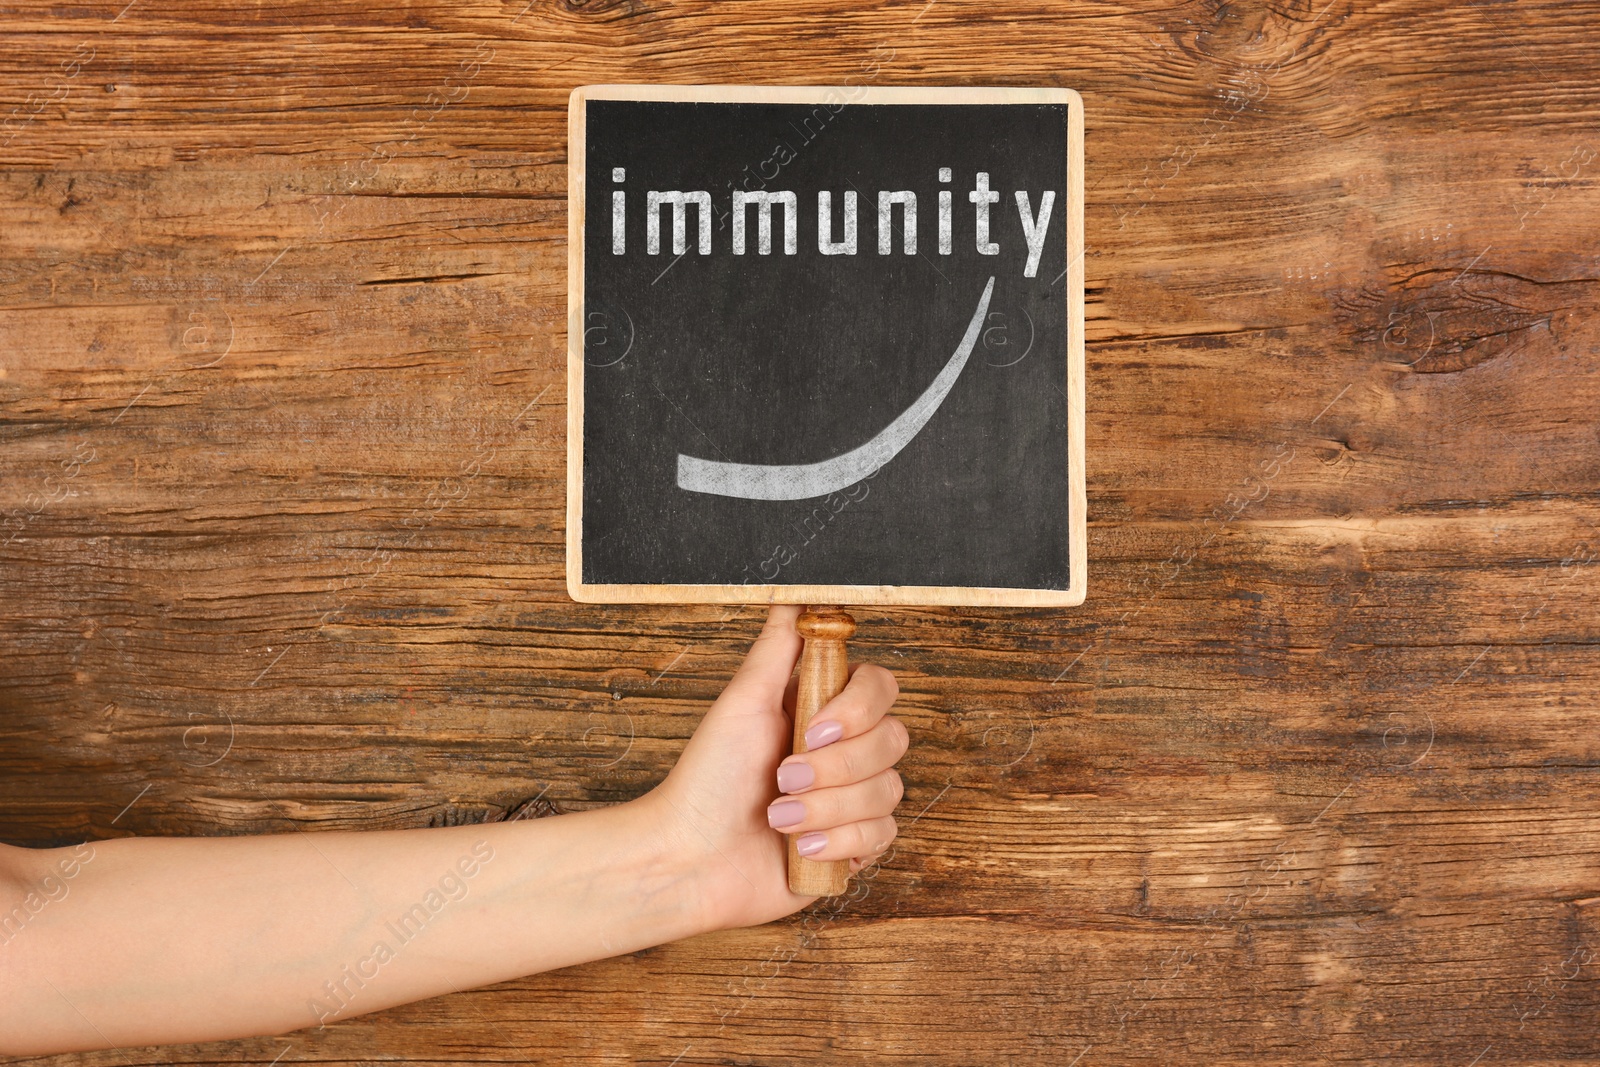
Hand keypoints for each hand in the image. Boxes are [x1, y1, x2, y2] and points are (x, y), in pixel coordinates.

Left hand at [642, 605, 907, 931]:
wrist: (689, 860)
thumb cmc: (705, 782)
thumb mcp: (742, 702)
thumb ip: (779, 648)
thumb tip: (797, 596)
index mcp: (820, 710)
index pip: (881, 688)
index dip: (856, 710)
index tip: (810, 729)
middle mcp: (841, 752)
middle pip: (893, 739)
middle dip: (834, 768)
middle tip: (782, 779)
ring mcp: (850, 800)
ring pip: (888, 791)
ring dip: (828, 808)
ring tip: (778, 819)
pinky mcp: (853, 845)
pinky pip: (882, 835)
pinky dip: (838, 841)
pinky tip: (800, 847)